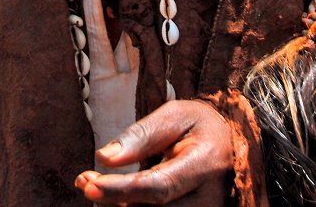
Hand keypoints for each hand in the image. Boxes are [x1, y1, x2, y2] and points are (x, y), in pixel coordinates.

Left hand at [74, 99, 232, 204]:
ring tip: (94, 186)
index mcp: (206, 163)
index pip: (159, 187)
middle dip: (113, 200)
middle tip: (84, 181)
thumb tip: (104, 158)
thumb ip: (141, 136)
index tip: (89, 183)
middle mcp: (208, 199)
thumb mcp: (174, 116)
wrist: (230, 143)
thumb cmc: (198, 126)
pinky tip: (114, 199)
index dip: (122, 190)